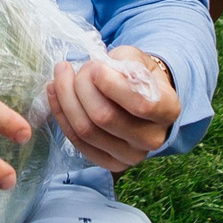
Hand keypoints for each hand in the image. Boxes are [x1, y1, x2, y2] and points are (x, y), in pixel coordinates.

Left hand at [48, 48, 178, 170]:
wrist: (141, 97)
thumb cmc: (137, 75)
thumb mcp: (135, 58)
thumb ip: (120, 62)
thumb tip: (95, 72)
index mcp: (168, 109)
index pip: (140, 104)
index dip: (110, 83)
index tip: (95, 66)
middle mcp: (154, 139)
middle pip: (104, 117)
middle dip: (81, 86)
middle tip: (75, 68)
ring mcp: (131, 156)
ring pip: (86, 131)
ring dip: (65, 98)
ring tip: (61, 75)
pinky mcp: (110, 164)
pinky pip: (77, 141)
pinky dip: (60, 114)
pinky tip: (55, 92)